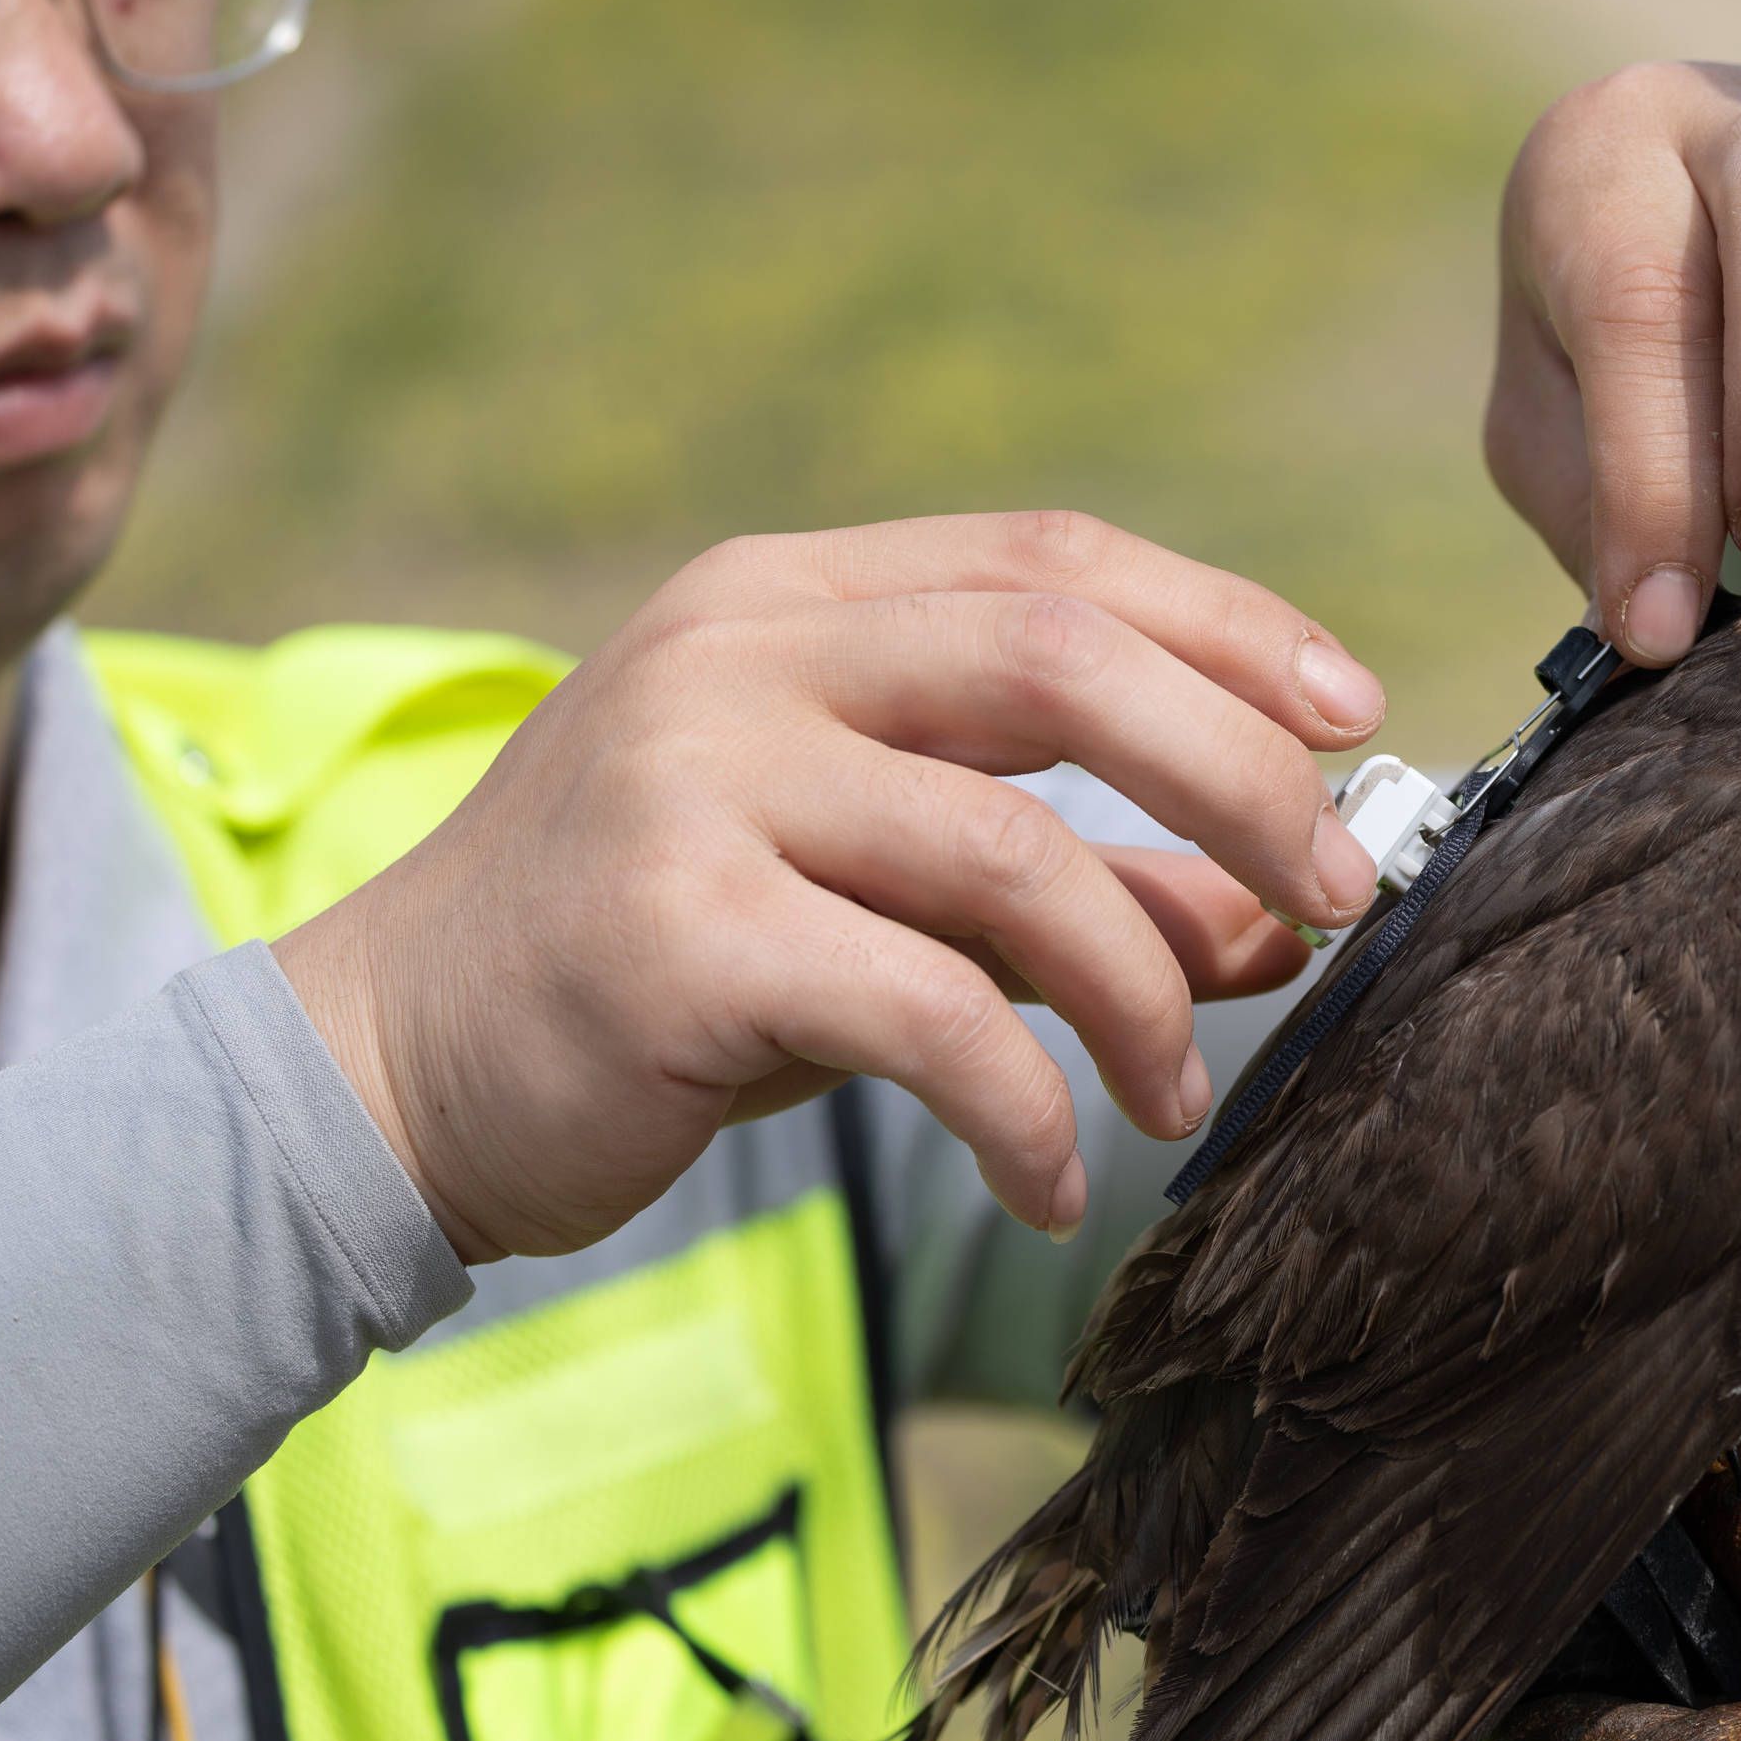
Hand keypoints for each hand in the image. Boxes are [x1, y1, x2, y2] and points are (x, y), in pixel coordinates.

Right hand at [275, 512, 1386, 1261]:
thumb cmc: (659, 972)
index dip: (1229, 625)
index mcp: (792, 600)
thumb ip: (1064, 880)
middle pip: (1065, 658)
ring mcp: (694, 779)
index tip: (1354, 718)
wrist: (386, 1074)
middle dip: (1238, 779)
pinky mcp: (671, 932)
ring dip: (1143, 988)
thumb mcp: (873, 895)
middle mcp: (742, 655)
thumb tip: (1274, 918)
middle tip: (1335, 899)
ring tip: (1177, 1096)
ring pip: (1014, 852)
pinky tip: (1052, 1183)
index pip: (1056, 557)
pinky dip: (1026, 1108)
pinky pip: (926, 1012)